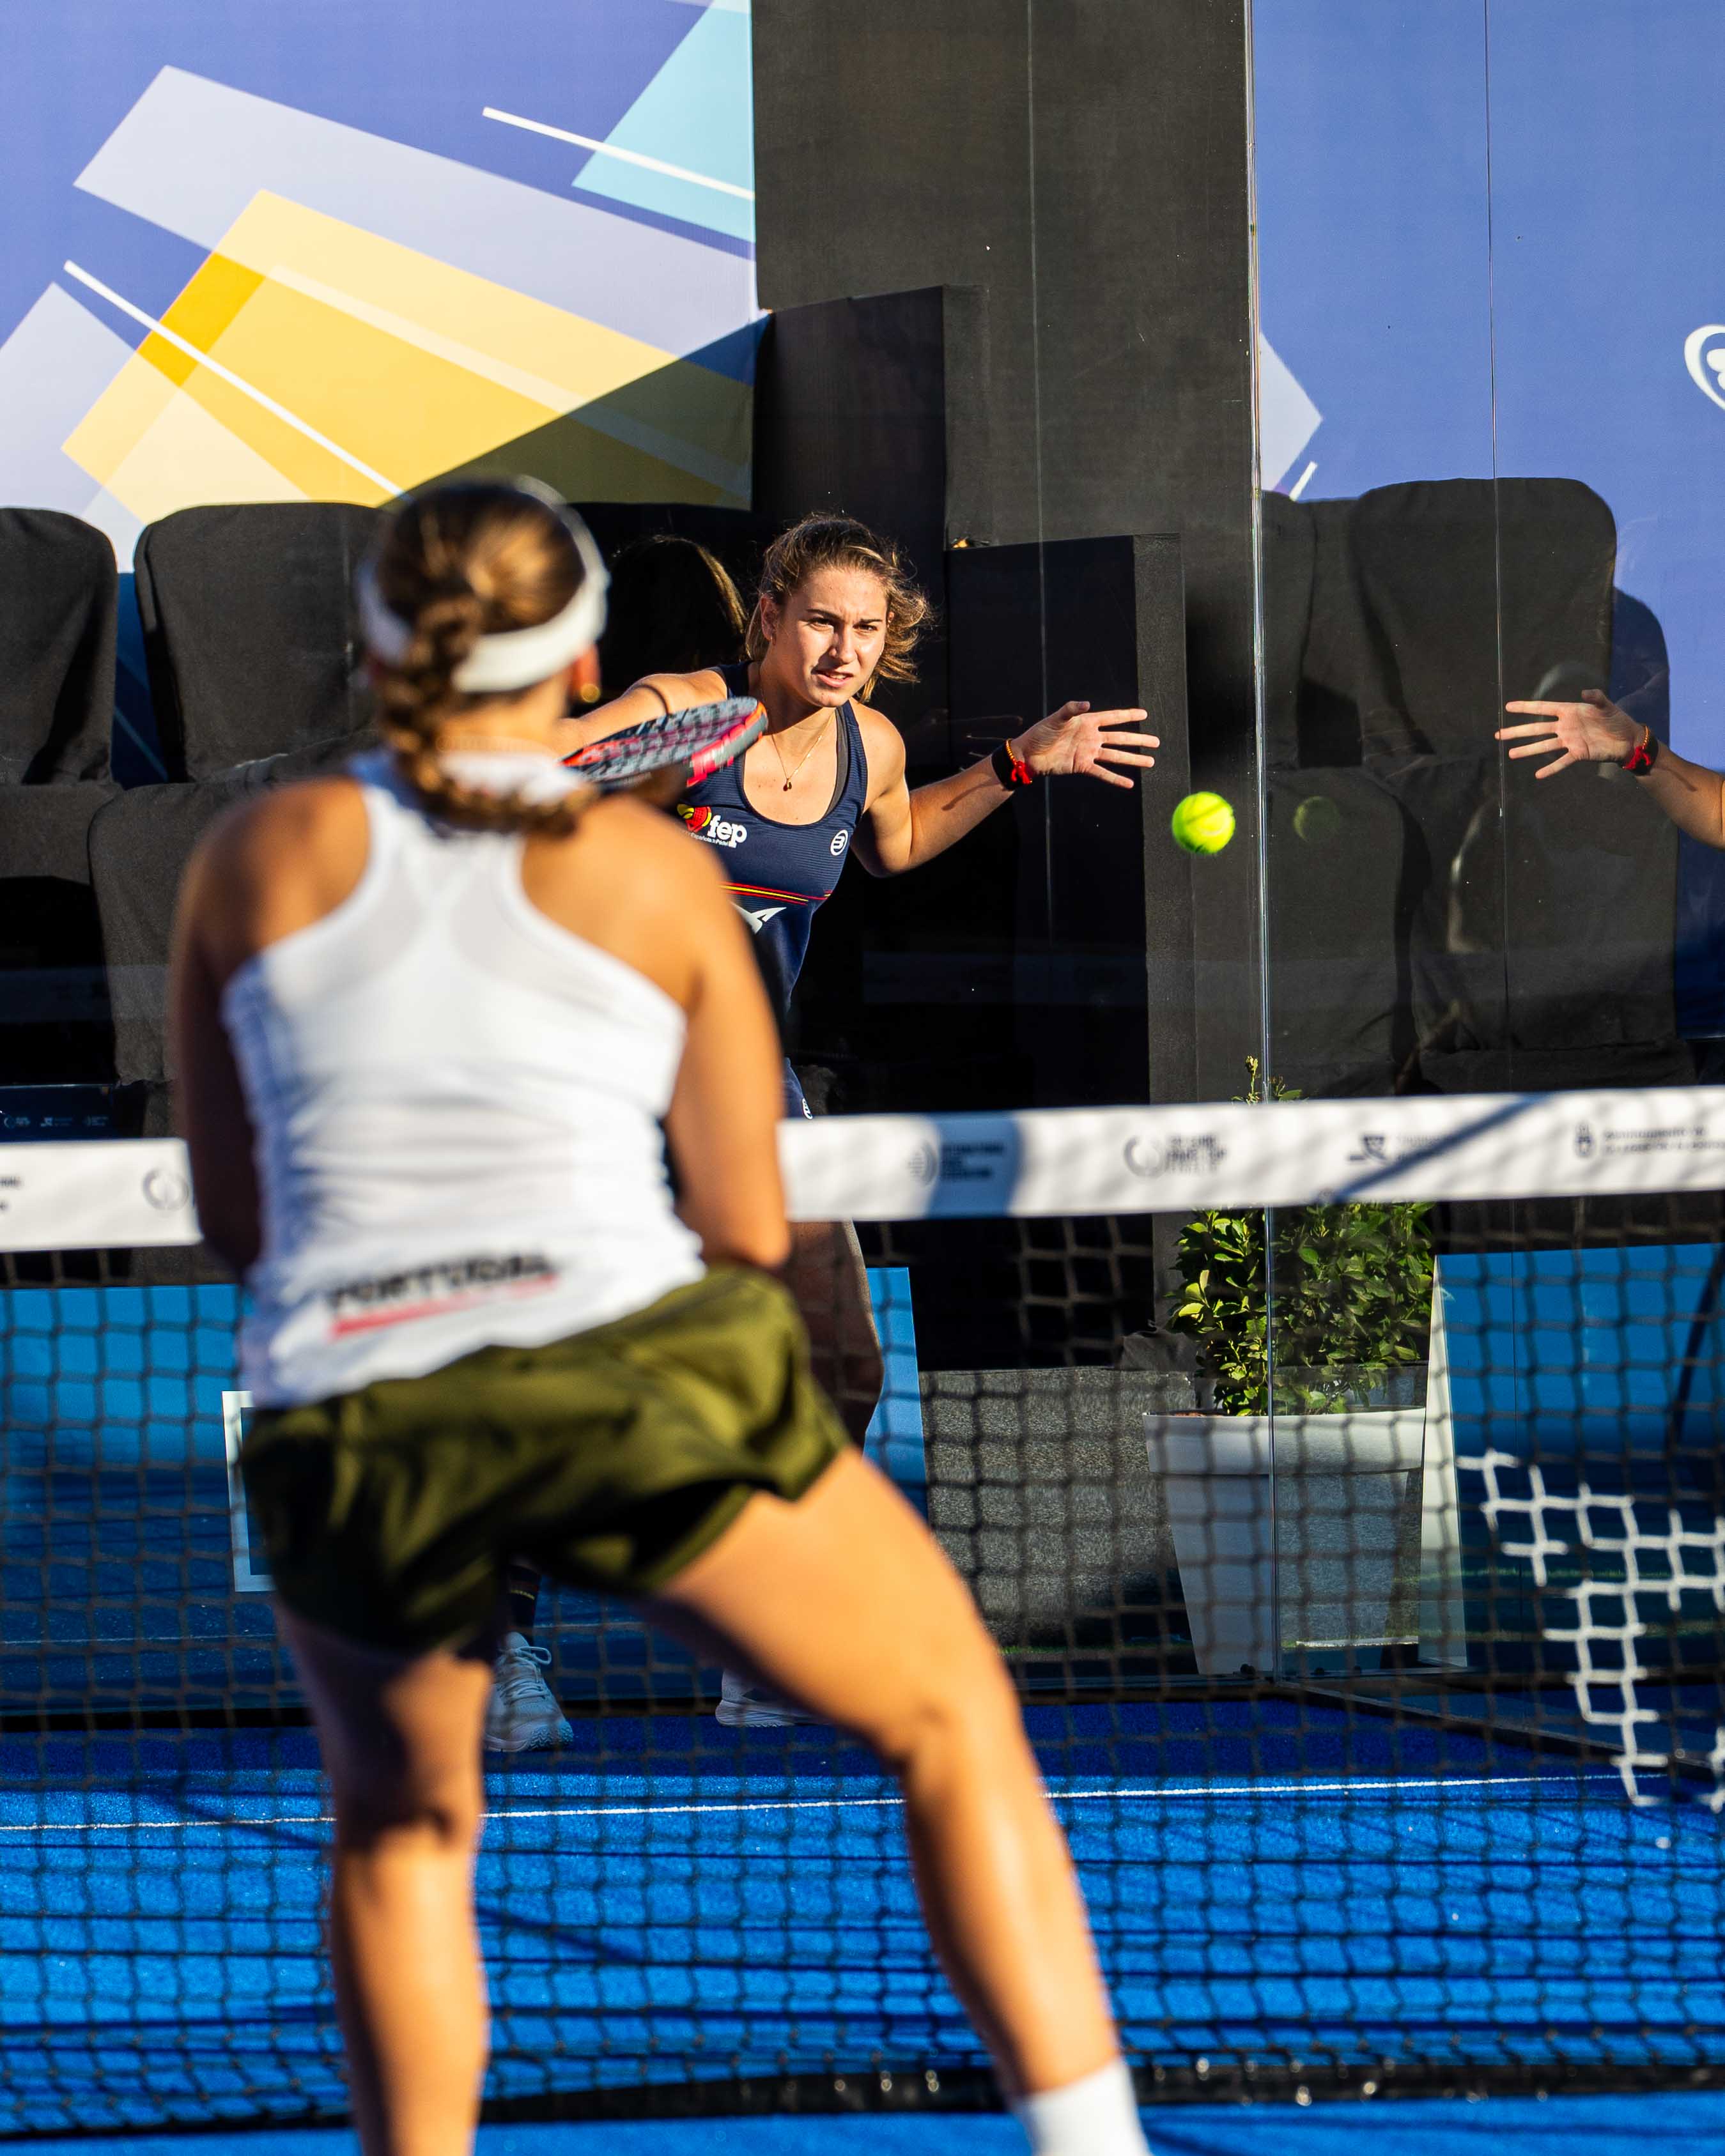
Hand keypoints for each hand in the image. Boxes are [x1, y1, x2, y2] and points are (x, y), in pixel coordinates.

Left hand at [1012, 701, 1158, 790]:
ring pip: (1116, 756)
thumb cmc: (1041, 733)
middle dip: (1138, 739)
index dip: (1128, 715)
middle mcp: (1092, 737)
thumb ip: (1072, 709)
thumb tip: (1088, 702)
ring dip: (1133, 759)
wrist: (1029, 754)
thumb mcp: (1056, 718)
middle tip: (1156, 742)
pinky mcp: (1082, 766)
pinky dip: (1116, 778)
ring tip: (1150, 762)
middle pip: (1120, 738)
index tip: (1145, 714)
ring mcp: (1089, 752)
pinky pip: (1103, 773)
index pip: (1113, 717)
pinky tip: (1129, 783)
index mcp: (1087, 722)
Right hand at [1497, 689, 1639, 776]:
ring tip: (1510, 754)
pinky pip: (1561, 762)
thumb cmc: (1616, 718)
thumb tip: (1585, 692)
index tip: (1508, 707)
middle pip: (1536, 729)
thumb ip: (1596, 697)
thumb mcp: (1606, 705)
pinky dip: (1551, 769)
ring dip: (1527, 750)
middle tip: (1499, 734)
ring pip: (1544, 746)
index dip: (1526, 707)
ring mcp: (1569, 741)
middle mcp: (1565, 727)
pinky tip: (1538, 775)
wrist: (1627, 738)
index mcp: (1569, 711)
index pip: (1543, 708)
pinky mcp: (1578, 754)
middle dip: (1517, 731)